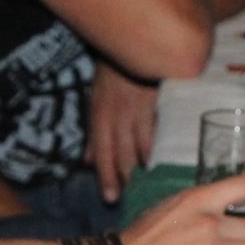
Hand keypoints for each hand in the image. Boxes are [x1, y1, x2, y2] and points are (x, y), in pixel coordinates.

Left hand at [86, 61, 160, 201]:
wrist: (134, 44)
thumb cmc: (112, 74)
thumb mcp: (96, 101)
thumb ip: (93, 135)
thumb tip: (86, 162)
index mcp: (99, 115)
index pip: (101, 152)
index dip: (105, 176)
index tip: (110, 198)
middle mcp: (115, 116)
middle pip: (118, 153)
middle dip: (123, 177)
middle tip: (129, 199)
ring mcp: (135, 110)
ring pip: (136, 145)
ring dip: (139, 167)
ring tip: (145, 186)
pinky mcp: (154, 104)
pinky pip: (154, 131)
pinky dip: (154, 148)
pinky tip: (158, 163)